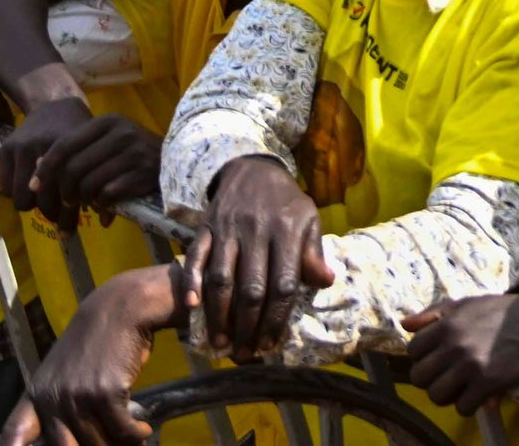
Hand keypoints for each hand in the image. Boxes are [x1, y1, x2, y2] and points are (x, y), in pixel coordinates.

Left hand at [0, 92, 163, 219]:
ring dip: (85, 201)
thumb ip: (78, 150)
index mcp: (107, 122)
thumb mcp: (108, 142)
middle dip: (65, 191)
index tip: (34, 186)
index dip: (45, 168)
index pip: (65, 144)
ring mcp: (134, 152)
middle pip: (73, 168)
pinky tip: (107, 210)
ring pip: (89, 184)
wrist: (178, 160)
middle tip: (68, 202)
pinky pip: (109, 195)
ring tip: (91, 205)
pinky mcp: (144, 173)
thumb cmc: (134, 154)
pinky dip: (103, 207)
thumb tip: (37, 166)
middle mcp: (121, 133)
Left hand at [2, 266, 175, 445]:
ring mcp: (77, 396)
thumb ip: (58, 406)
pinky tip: (142, 428)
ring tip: (133, 438)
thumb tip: (74, 441)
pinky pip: (122, 430)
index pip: (14, 434)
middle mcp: (51, 398)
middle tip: (111, 445)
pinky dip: (135, 434)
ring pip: (99, 442)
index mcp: (36, 394)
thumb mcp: (64, 373)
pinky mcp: (104, 393)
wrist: (119, 309)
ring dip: (121, 444)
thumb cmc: (94, 344)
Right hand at [200, 156, 335, 357]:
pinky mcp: (205, 226)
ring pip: (222, 279)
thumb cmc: (285, 202)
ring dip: (220, 315)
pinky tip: (192, 306)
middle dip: (248, 326)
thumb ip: (314, 253)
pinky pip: (195, 257)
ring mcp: (227, 229)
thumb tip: (326, 283)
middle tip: (245, 353)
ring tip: (221, 343)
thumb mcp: (308, 219)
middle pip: (251, 288)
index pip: (283, 284)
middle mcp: (256, 231)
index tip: (271, 345)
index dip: (277, 318)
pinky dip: (192, 282)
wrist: (252, 167)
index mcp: (286, 232)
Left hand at [401, 291, 518, 409]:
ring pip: (437, 396)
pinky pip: (463, 407)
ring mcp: (470, 365)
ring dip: (447, 396)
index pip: (413, 351)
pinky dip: (468, 406)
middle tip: (446, 377)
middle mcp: (454, 345)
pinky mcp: (488, 383)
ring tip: (459, 389)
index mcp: (447, 324)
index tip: (436, 360)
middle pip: (420, 377)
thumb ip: (434, 314)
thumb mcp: (466, 304)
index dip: (423, 358)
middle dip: (431, 380)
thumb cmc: (502, 312)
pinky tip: (478, 396)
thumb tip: (405, 324)